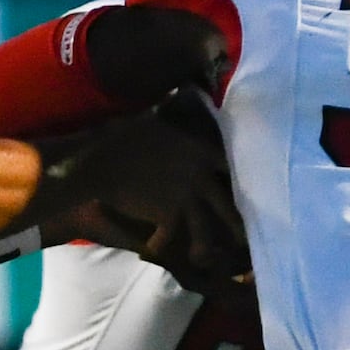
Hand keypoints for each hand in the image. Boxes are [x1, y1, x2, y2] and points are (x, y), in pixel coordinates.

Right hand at [54, 106, 243, 286]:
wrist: (102, 163)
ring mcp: (185, 197)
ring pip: (205, 227)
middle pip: (227, 203)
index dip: (239, 179)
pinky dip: (159, 245)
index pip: (228, 166)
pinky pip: (169, 236)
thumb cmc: (122, 137)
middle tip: (244, 237)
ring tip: (203, 258)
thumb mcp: (151, 120)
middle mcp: (198, 175)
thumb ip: (170, 114)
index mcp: (198, 151)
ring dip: (204, 246)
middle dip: (237, 222)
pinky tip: (153, 250)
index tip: (248, 189)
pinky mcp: (167, 215)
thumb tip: (176, 90)